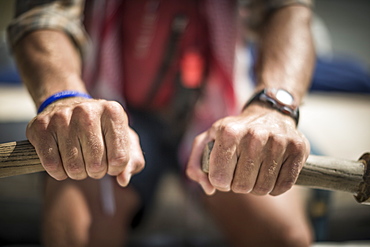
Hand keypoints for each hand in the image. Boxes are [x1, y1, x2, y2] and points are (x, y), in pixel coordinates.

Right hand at [26, 97, 144, 185]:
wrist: (67, 106)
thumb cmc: (101, 129)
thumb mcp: (124, 140)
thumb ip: (132, 161)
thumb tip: (123, 180)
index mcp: (113, 112)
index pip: (120, 158)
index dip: (115, 168)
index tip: (111, 162)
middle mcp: (87, 111)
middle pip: (96, 165)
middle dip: (96, 172)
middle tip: (93, 163)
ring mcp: (62, 117)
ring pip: (73, 167)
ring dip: (78, 173)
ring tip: (80, 162)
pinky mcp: (40, 127)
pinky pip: (51, 165)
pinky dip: (58, 172)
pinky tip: (63, 163)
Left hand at [186, 103, 309, 195]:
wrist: (269, 114)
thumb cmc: (235, 132)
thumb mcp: (209, 139)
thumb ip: (197, 163)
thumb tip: (209, 189)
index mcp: (228, 132)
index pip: (219, 179)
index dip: (220, 181)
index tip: (225, 173)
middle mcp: (254, 136)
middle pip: (242, 187)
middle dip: (239, 184)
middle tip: (242, 171)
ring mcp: (278, 142)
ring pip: (263, 189)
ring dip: (257, 186)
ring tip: (256, 171)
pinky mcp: (298, 149)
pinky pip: (283, 186)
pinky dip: (275, 187)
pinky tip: (271, 173)